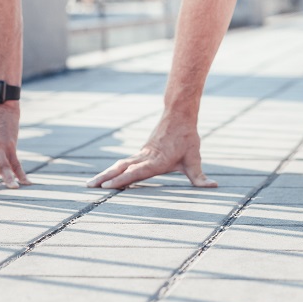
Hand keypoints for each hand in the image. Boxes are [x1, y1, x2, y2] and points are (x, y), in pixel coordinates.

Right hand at [86, 114, 216, 188]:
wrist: (178, 115)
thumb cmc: (187, 138)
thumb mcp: (194, 159)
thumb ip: (200, 177)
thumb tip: (213, 186)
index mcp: (156, 161)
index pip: (136, 172)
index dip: (122, 180)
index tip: (107, 185)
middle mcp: (145, 158)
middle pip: (121, 169)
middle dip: (105, 178)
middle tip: (89, 186)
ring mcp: (140, 154)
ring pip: (119, 165)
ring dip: (105, 174)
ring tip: (89, 184)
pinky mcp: (140, 153)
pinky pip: (123, 162)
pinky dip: (112, 170)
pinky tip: (105, 176)